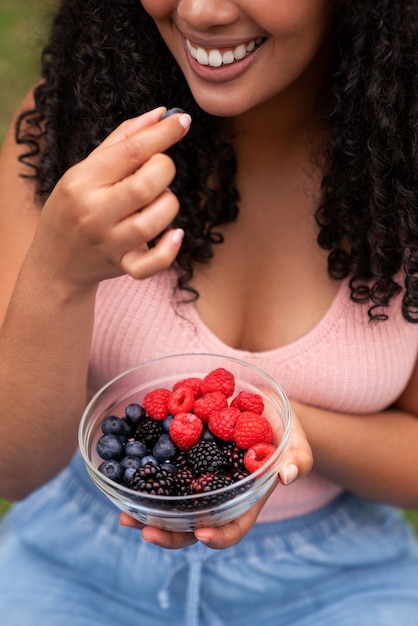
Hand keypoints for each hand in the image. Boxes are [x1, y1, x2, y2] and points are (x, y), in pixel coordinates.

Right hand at [27, 107, 190, 290]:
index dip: (162, 134)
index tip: (182, 121)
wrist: (55, 261)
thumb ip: (124, 140)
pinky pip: (151, 264)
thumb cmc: (75, 206)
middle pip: (145, 186)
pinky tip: (174, 235)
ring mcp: (109, 242)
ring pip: (154, 221)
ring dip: (169, 205)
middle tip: (159, 171)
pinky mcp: (122, 265)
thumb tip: (161, 114)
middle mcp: (94, 211)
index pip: (130, 151)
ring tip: (158, 201)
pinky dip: (169, 250)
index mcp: (82, 180)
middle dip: (164, 170)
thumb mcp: (86, 169)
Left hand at [119, 409, 312, 548]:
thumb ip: (297, 458)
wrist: (258, 403)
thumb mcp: (296, 441)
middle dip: (168, 533)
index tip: (200, 533)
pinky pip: (161, 471)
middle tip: (145, 531)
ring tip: (124, 512)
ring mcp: (196, 478)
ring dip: (146, 512)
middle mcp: (216, 495)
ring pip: (171, 504)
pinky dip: (143, 475)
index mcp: (245, 499)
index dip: (218, 535)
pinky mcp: (181, 457)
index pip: (233, 527)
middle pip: (193, 525)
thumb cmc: (282, 428)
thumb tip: (287, 477)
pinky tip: (124, 474)